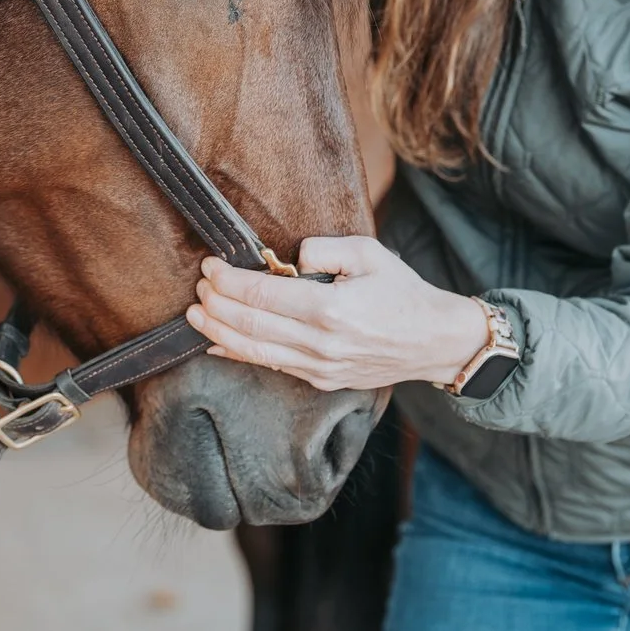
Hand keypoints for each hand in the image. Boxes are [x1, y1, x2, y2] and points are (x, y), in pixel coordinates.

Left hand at [186, 236, 488, 392]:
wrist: (434, 342)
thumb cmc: (403, 292)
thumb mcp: (368, 253)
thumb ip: (323, 250)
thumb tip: (287, 260)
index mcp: (330, 309)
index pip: (262, 296)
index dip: (229, 281)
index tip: (210, 266)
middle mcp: (321, 343)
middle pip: (251, 326)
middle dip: (216, 305)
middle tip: (198, 287)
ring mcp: (320, 367)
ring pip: (255, 351)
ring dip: (218, 331)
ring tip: (195, 315)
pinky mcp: (322, 380)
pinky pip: (271, 366)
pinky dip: (239, 355)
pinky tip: (217, 344)